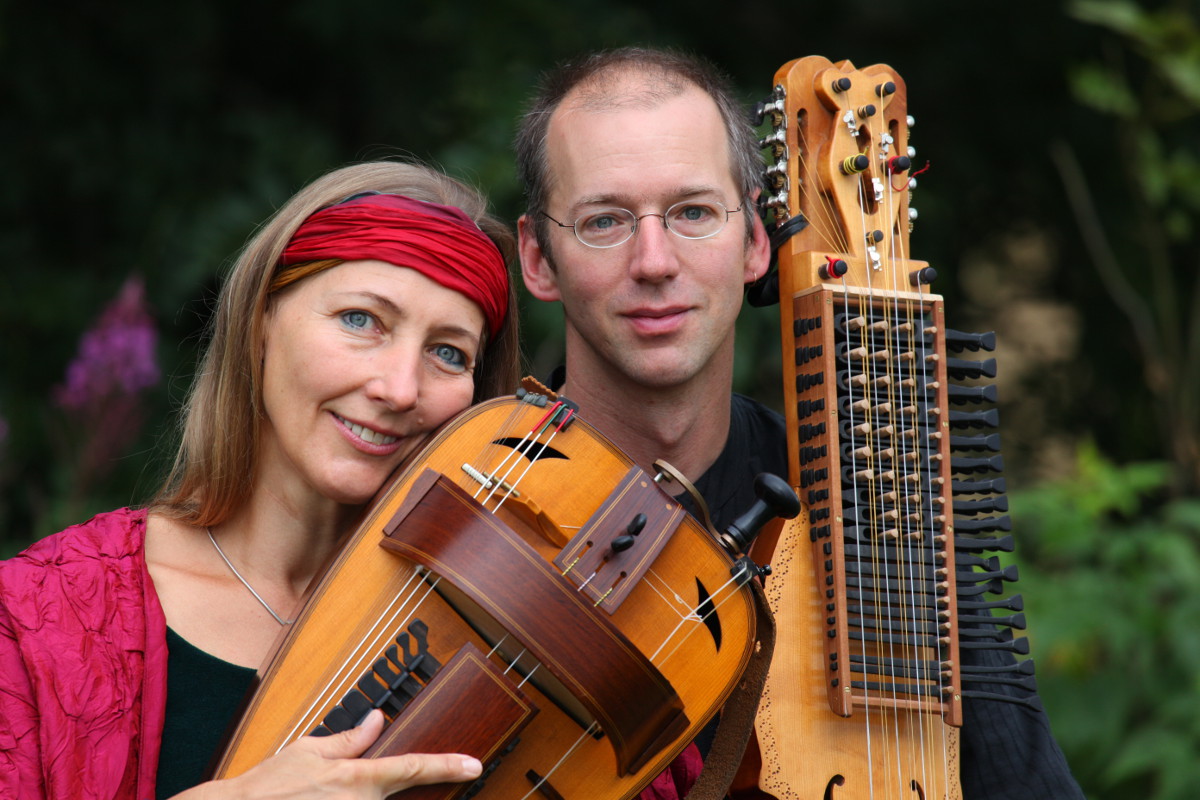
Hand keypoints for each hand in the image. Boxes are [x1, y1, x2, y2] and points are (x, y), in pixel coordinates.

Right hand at [176, 710, 482, 798]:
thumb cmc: (268, 787)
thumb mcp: (309, 751)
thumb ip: (350, 739)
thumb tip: (378, 719)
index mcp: (356, 778)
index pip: (411, 767)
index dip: (446, 766)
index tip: (473, 764)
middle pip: (396, 792)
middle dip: (387, 784)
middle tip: (343, 779)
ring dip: (365, 793)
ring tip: (319, 788)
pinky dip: (361, 799)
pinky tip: (327, 794)